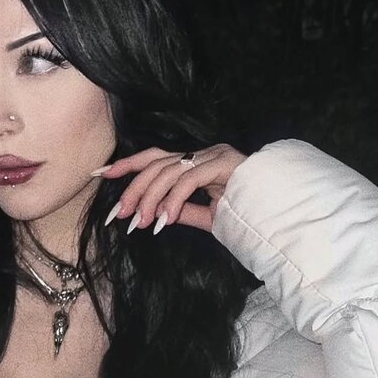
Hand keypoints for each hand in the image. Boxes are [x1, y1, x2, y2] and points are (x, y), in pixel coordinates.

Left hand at [93, 143, 247, 234]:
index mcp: (194, 162)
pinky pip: (189, 180)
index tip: (101, 174)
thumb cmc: (245, 215)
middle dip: (133, 189)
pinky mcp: (223, 163)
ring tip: (142, 224)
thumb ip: (182, 213)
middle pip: (155, 164)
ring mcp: (213, 155)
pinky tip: (164, 221)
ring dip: (151, 200)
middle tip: (120, 216)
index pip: (153, 158)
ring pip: (168, 171)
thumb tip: (155, 217)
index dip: (126, 164)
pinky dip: (173, 201)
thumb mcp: (205, 217)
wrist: (277, 214)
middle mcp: (201, 154)